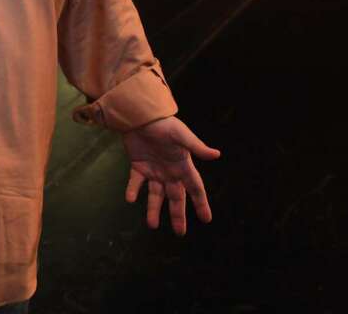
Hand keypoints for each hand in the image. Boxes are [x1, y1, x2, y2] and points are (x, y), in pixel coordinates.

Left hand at [122, 116, 220, 234]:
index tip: (206, 219)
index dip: (201, 203)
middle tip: (180, 233)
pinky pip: (135, 183)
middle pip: (175, 198)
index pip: (195, 188)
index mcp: (183, 166)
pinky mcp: (138, 166)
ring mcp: (153, 170)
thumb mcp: (181, 135)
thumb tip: (217, 154)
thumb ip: (197, 147)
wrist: (141, 115)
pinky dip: (133, 190)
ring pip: (155, 195)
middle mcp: (169, 172)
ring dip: (154, 210)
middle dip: (178, 215)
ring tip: (152, 225)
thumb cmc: (164, 124)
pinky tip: (130, 199)